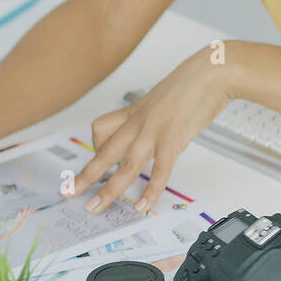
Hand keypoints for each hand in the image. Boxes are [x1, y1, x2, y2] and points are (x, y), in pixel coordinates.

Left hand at [72, 48, 231, 213]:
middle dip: (86, 175)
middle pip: (105, 152)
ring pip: (125, 165)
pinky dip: (151, 190)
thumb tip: (156, 131)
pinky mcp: (172, 139)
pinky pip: (159, 170)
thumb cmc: (191, 85)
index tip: (96, 161)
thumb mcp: (162, 99)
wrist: (210, 72)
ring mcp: (153, 132)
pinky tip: (144, 205)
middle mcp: (138, 123)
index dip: (96, 147)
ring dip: (109, 190)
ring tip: (97, 207)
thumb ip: (154, 117)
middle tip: (69, 192)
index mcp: (134, 112)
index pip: (101, 129)